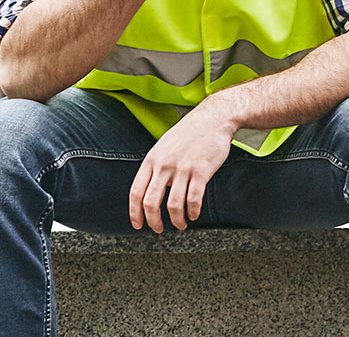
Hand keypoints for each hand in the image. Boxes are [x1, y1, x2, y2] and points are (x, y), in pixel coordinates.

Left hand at [128, 99, 239, 232]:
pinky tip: (194, 214)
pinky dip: (193, 211)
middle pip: (151, 202)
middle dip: (153, 221)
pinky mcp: (201, 171)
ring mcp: (182, 168)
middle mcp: (164, 165)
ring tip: (180, 224)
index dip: (135, 212)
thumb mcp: (164, 146)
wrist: (213, 118)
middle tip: (158, 229)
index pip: (136, 192)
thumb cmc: (189, 133)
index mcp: (152, 160)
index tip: (138, 224)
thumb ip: (155, 166)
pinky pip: (194, 199)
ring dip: (176, 220)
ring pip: (173, 205)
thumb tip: (151, 189)